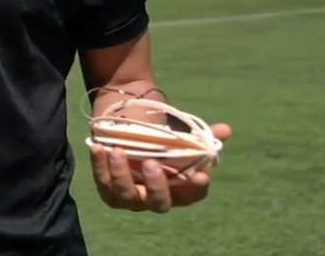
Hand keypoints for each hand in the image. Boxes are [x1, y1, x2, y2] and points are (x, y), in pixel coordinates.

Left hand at [89, 123, 231, 212]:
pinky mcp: (107, 186)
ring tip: (118, 151)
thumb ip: (201, 134)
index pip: (192, 195)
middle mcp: (154, 196)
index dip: (197, 188)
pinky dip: (100, 166)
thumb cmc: (157, 133)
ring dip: (122, 175)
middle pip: (159, 203)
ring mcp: (129, 195)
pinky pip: (103, 183)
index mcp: (177, 186)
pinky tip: (99, 148)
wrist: (126, 121)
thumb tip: (225, 130)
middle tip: (151, 163)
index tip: (202, 175)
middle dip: (157, 186)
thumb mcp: (179, 132)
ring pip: (126, 197)